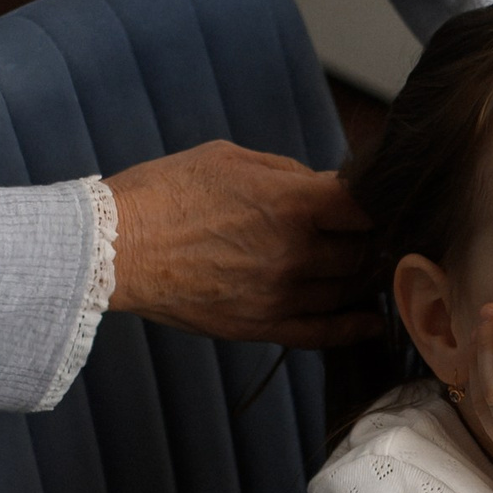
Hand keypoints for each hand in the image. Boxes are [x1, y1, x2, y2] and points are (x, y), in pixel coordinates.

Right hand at [104, 144, 381, 346]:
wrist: (114, 248)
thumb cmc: (166, 192)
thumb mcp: (231, 159)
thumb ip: (289, 173)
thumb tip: (329, 187)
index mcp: (293, 203)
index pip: (367, 206)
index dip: (377, 202)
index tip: (375, 201)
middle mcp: (296, 252)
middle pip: (363, 251)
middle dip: (368, 240)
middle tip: (367, 234)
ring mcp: (281, 294)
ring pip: (347, 290)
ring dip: (359, 278)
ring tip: (361, 267)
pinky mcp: (261, 326)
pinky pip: (322, 333)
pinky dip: (352, 328)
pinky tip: (369, 322)